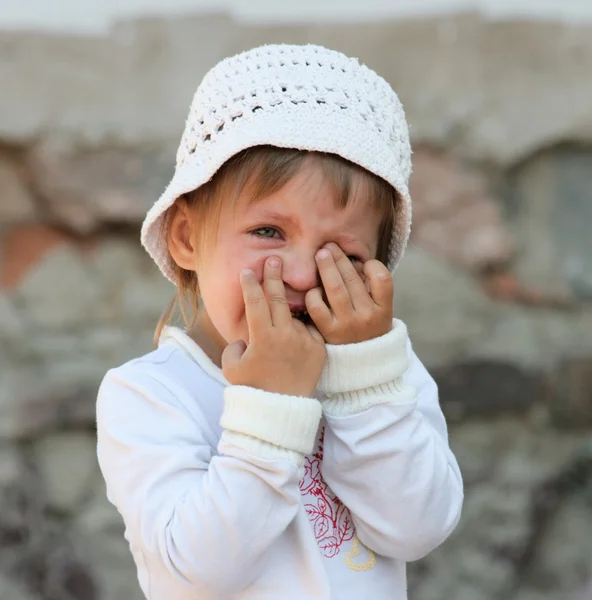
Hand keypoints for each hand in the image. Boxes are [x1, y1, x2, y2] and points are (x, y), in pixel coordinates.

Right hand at [222, 256, 326, 396]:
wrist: (282, 410)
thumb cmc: (253, 389)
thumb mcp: (232, 367)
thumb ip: (236, 345)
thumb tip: (246, 337)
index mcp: (262, 337)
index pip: (255, 301)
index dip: (251, 284)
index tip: (248, 271)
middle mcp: (285, 334)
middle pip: (279, 297)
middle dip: (274, 276)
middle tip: (274, 259)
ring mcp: (304, 340)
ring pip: (296, 315)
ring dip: (290, 310)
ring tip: (287, 306)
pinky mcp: (319, 348)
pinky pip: (310, 330)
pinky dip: (303, 329)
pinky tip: (297, 332)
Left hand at [305, 243, 393, 344]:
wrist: (359, 363)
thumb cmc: (366, 328)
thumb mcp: (378, 311)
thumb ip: (370, 289)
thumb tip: (351, 260)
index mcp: (384, 310)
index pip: (383, 279)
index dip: (372, 266)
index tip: (363, 262)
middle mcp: (367, 316)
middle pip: (354, 279)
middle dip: (340, 258)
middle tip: (329, 246)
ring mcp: (347, 324)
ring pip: (336, 288)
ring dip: (327, 267)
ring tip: (321, 254)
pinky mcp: (328, 331)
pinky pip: (317, 306)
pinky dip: (314, 294)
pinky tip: (313, 288)